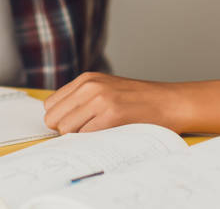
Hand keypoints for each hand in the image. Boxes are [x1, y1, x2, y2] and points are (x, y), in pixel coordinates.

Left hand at [43, 72, 185, 133]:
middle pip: (53, 118)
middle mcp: (90, 86)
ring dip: (78, 136)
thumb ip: (81, 99)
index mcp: (86, 79)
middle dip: (65, 129)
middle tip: (86, 131)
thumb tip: (55, 121)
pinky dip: (91, 141)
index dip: (60, 119)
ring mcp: (100, 99)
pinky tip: (107, 135)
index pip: (50, 105)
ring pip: (65, 129)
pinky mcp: (111, 114)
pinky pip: (83, 136)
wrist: (168, 102)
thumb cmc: (137, 101)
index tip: (74, 125)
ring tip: (99, 132)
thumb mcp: (105, 89)